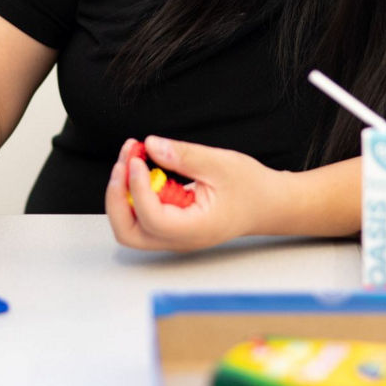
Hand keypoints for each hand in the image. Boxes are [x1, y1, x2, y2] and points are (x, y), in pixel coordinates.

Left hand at [105, 135, 279, 250]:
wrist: (268, 205)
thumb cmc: (251, 188)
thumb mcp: (221, 164)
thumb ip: (183, 156)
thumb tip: (151, 145)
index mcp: (195, 230)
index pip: (151, 218)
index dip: (137, 187)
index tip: (136, 157)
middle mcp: (178, 240)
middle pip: (127, 231)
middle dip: (117, 195)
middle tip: (125, 161)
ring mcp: (171, 236)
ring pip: (129, 225)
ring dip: (123, 192)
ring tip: (133, 158)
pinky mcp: (169, 226)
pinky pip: (139, 215)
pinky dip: (133, 191)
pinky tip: (144, 166)